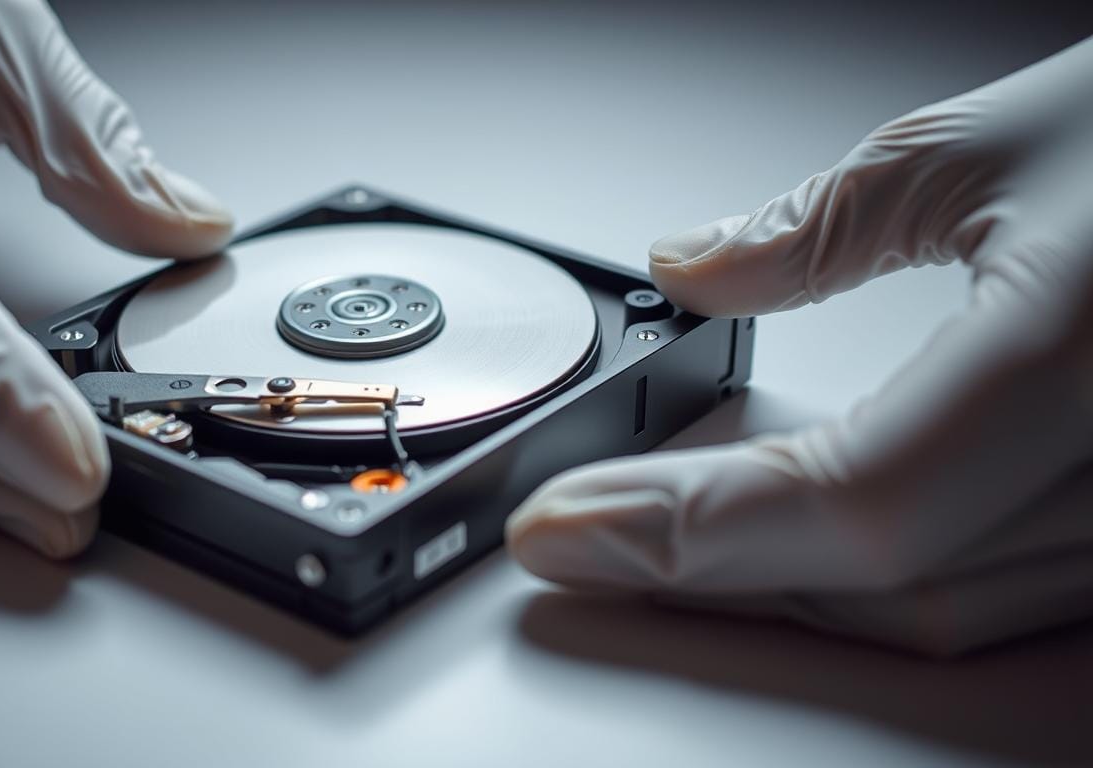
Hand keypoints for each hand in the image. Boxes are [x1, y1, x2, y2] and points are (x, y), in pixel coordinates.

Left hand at [507, 39, 1092, 654]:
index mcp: (1087, 355)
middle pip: (890, 590)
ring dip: (785, 591)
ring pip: (951, 618)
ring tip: (659, 546)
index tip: (562, 530)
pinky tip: (796, 553)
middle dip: (708, 575)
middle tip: (587, 541)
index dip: (687, 532)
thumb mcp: (979, 147)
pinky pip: (1013, 599)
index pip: (858, 503)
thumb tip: (689, 267)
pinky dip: (882, 588)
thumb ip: (813, 229)